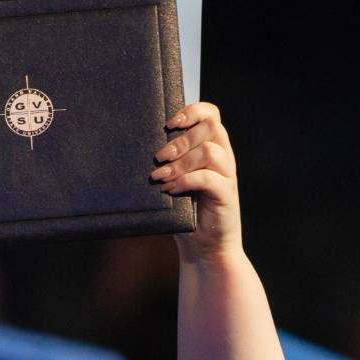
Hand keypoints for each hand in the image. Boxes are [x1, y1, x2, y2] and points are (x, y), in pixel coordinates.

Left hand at [155, 102, 242, 263]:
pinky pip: (210, 178)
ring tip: (160, 177)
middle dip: (180, 140)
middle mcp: (224, 158)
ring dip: (181, 162)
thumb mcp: (174, 181)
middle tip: (159, 158)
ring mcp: (227, 176)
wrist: (205, 248)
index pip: (211, 114)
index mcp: (213, 147)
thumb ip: (166, 162)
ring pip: (210, 151)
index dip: (191, 112)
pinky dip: (187, 181)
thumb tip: (132, 146)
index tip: (168, 124)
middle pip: (211, 128)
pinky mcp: (226, 195)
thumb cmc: (186, 212)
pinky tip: (171, 190)